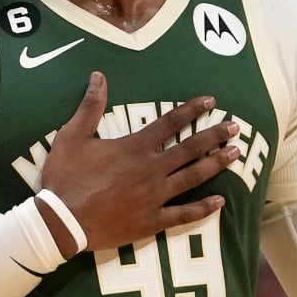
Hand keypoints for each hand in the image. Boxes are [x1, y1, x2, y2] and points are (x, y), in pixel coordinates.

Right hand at [38, 72, 241, 254]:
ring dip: (216, 164)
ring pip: (193, 177)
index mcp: (134, 147)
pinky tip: (221, 202)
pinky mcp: (152, 221)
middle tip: (236, 127)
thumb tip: (98, 76)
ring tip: (236, 154)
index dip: (192, 110)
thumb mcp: (72, 136)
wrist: (61, 221)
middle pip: (190, 148)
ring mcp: (154, 197)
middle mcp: (151, 169)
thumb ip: (90, 106)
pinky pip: (183, 215)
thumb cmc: (65, 177)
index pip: (170, 123)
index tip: (211, 100)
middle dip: (215, 135)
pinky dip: (203, 208)